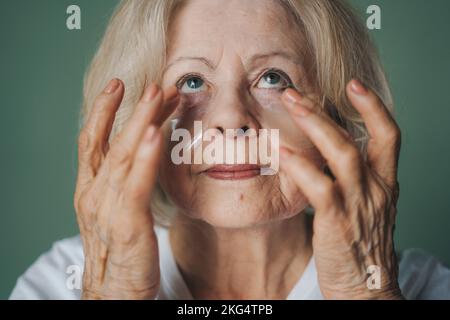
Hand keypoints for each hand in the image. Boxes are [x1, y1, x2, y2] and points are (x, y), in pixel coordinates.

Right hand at [74, 79, 178, 298]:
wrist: (114, 293)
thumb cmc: (120, 250)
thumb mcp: (117, 209)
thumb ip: (124, 181)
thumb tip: (142, 153)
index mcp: (90, 189)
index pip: (92, 141)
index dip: (102, 111)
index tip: (118, 85)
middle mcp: (94, 194)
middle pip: (112, 142)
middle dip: (133, 110)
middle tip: (155, 84)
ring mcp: (107, 209)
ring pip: (122, 157)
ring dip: (141, 123)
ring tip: (158, 96)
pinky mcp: (126, 225)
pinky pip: (135, 186)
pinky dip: (145, 158)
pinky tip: (156, 134)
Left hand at [280, 80, 402, 298]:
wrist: (367, 291)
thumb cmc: (360, 247)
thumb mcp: (366, 208)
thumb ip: (352, 181)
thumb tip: (323, 156)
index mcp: (385, 184)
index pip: (389, 136)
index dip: (374, 107)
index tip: (354, 85)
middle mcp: (376, 189)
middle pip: (357, 137)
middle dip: (326, 110)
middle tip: (296, 91)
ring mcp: (359, 204)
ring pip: (341, 153)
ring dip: (314, 124)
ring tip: (290, 104)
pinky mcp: (338, 222)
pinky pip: (319, 186)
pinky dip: (300, 164)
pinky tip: (281, 151)